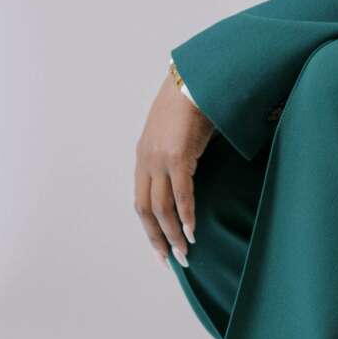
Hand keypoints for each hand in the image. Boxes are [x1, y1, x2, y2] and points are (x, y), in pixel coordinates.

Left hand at [135, 72, 217, 266]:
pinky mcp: (177, 155)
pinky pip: (181, 194)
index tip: (161, 247)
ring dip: (173, 234)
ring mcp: (160, 158)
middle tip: (171, 260)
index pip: (141, 201)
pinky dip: (186, 216)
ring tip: (185, 253)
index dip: (149, 227)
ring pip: (161, 208)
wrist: (196, 77)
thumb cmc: (193, 101)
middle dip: (157, 238)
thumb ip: (178, 155)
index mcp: (143, 155)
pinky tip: (192, 231)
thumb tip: (191, 176)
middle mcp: (146, 160)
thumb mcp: (178, 132)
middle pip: (146, 210)